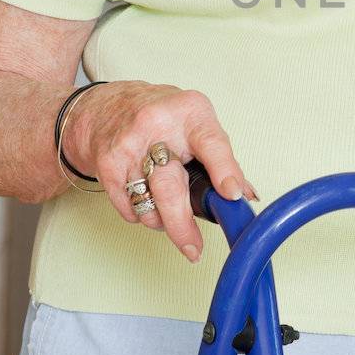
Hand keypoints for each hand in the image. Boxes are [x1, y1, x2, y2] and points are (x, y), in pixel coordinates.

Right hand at [60, 81, 258, 263]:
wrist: (110, 106)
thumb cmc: (164, 117)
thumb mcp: (198, 124)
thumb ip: (223, 159)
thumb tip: (246, 196)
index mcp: (190, 114)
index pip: (211, 143)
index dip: (224, 171)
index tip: (232, 195)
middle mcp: (157, 127)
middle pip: (170, 187)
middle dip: (183, 225)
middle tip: (193, 248)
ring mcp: (129, 146)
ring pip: (148, 204)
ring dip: (163, 221)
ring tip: (170, 213)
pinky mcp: (107, 164)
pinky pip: (129, 207)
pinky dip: (142, 214)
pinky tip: (148, 201)